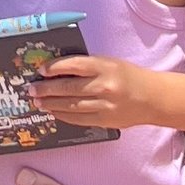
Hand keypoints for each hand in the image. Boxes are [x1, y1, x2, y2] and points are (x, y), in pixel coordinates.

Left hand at [33, 54, 162, 130]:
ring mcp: (105, 106)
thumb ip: (87, 66)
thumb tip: (58, 71)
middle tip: (32, 90)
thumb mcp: (109, 63)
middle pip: (69, 88)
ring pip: (71, 106)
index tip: (41, 70)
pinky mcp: (105, 121)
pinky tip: (54, 112)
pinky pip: (79, 119)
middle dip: (46, 89)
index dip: (55, 68)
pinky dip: (64, 115)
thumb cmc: (127, 76)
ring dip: (52, 104)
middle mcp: (104, 86)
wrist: (152, 98)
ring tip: (39, 102)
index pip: (74, 65)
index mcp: (105, 66)